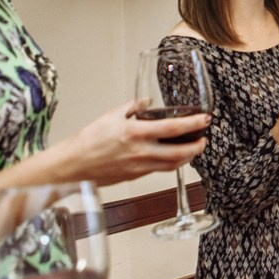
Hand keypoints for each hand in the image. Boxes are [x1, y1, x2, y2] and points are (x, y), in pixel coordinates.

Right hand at [60, 100, 208, 185]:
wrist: (72, 166)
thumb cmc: (88, 141)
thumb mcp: (111, 116)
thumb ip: (133, 107)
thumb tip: (147, 101)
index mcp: (135, 133)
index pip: (173, 129)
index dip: (193, 124)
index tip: (205, 119)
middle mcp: (140, 152)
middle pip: (179, 153)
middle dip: (197, 147)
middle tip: (204, 139)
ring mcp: (139, 167)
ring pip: (172, 165)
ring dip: (187, 157)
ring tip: (193, 148)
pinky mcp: (135, 176)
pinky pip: (159, 170)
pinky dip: (171, 163)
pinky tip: (173, 156)